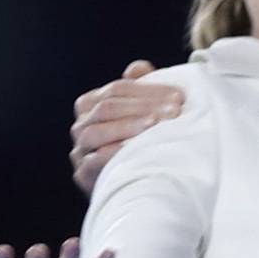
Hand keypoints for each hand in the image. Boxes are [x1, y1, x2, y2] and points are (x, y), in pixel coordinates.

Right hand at [69, 59, 183, 194]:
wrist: (135, 189)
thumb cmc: (142, 145)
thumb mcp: (145, 114)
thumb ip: (142, 88)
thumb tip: (139, 68)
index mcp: (91, 105)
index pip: (117, 90)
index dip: (147, 90)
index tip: (178, 96)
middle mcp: (81, 126)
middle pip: (107, 108)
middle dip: (143, 107)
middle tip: (173, 112)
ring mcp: (80, 151)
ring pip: (96, 132)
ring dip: (127, 127)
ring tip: (155, 126)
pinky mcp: (83, 175)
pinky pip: (94, 161)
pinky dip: (114, 153)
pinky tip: (137, 149)